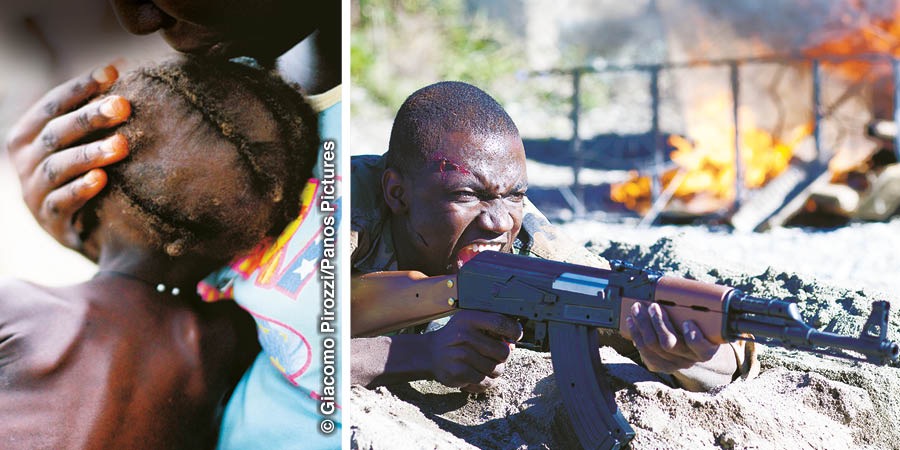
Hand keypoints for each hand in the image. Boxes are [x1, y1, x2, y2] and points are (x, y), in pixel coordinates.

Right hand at [5, 64, 130, 256]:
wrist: (87, 231)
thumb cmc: (86, 172)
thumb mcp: (84, 139)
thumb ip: (95, 109)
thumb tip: (120, 65)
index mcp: (29, 133)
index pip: (53, 103)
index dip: (81, 87)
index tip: (113, 72)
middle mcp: (25, 160)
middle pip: (56, 132)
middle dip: (89, 117)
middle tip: (124, 106)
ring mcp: (34, 192)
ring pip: (58, 167)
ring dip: (89, 154)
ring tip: (122, 145)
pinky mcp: (50, 222)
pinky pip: (62, 204)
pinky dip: (80, 190)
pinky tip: (101, 180)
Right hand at [425, 310, 521, 392]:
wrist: (431, 353)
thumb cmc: (457, 337)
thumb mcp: (471, 324)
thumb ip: (492, 329)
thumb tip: (512, 344)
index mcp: (469, 318)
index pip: (500, 323)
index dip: (514, 331)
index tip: (515, 335)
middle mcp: (464, 335)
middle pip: (502, 352)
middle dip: (503, 357)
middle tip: (495, 356)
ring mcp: (460, 355)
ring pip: (496, 370)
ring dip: (494, 371)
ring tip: (483, 365)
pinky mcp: (458, 372)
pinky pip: (485, 382)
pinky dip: (484, 381)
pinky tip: (475, 374)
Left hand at [625, 302, 719, 373]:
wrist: (693, 349)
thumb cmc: (700, 328)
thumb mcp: (705, 320)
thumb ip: (697, 309)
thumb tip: (679, 291)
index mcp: (706, 349)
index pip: (703, 349)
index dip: (694, 338)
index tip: (687, 322)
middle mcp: (689, 359)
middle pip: (670, 343)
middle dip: (658, 322)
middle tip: (653, 306)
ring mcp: (673, 364)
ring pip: (653, 346)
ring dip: (642, 325)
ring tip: (637, 309)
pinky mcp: (659, 366)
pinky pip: (644, 352)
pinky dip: (636, 335)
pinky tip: (632, 322)